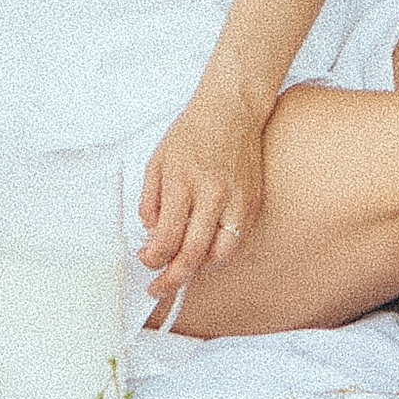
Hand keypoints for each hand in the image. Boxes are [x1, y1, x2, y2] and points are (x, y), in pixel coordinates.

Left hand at [136, 85, 266, 317]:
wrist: (231, 110)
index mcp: (183, 183)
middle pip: (193, 254)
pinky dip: (218, 252)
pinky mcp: (252, 203)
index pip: (166, 238)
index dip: (153, 259)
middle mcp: (213, 194)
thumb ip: (150, 202)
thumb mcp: (157, 162)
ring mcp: (237, 200)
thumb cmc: (193, 132)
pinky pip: (235, 241)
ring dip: (198, 268)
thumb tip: (152, 236)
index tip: (146, 262)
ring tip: (183, 268)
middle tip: (160, 288)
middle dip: (172, 279)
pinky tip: (204, 248)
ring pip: (219, 255)